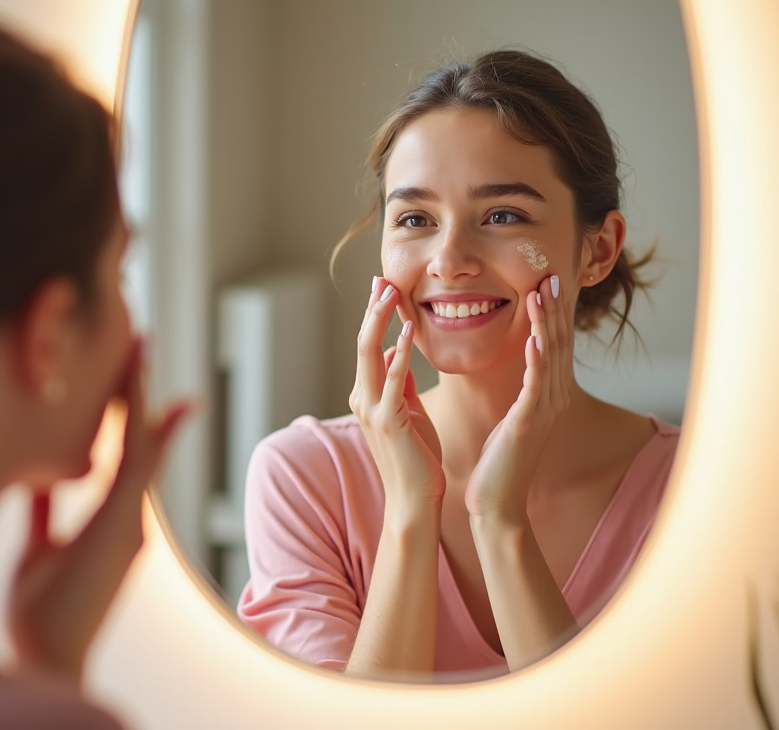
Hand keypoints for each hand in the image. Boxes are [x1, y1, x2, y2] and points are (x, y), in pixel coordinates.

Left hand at [9, 339, 193, 677]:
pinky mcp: (126, 522)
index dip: (125, 413)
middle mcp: (128, 515)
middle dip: (139, 389)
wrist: (46, 653)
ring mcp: (131, 518)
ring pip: (142, 440)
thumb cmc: (37, 612)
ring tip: (142, 344)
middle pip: (138, 438)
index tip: (127, 380)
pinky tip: (156, 392)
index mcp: (108, 522)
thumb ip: (44, 510)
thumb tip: (32, 473)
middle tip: (142, 342)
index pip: (121, 455)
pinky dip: (151, 424)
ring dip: (140, 391)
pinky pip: (142, 461)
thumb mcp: (35, 547)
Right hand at [349, 277, 443, 514]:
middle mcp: (362, 398)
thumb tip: (395, 356)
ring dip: (380, 319)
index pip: (369, 346)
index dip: (376, 316)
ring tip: (390, 291)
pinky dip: (398, 351)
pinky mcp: (387, 421)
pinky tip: (406, 330)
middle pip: (362, 342)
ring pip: (368, 353)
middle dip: (372, 308)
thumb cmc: (416, 460)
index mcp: (367, 396)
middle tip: (382, 277)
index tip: (385, 287)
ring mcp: (371, 409)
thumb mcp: (408, 415)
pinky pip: (392, 378)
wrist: (414, 501)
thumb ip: (401, 386)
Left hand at [465, 275, 572, 522]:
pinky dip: (537, 360)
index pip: (552, 343)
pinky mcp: (529, 424)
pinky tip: (536, 338)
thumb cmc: (500, 461)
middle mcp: (552, 398)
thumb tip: (521, 366)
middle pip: (557, 343)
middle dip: (555, 308)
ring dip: (547, 322)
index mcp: (546, 394)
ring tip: (544, 292)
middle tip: (553, 274)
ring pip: (550, 357)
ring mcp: (543, 411)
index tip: (547, 281)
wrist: (498, 503)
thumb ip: (522, 391)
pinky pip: (535, 386)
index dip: (552, 312)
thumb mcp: (512, 418)